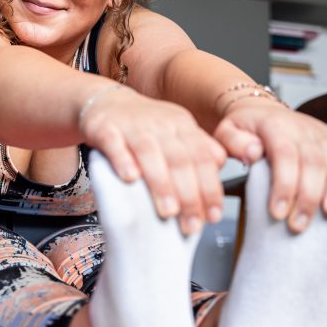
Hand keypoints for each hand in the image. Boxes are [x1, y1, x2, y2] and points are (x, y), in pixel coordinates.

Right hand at [80, 87, 226, 234]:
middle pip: (180, 158)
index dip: (211, 187)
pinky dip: (123, 160)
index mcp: (183, 126)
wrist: (106, 102)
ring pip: (150, 153)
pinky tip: (129, 179)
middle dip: (189, 195)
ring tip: (168, 212)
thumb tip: (220, 170)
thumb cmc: (144, 127)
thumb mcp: (177, 132)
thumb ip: (199, 151)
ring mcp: (132, 125)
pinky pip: (115, 144)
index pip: (204, 157)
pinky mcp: (105, 128)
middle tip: (191, 224)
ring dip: (161, 184)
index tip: (213, 215)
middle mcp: (161, 124)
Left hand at [212, 97, 326, 233]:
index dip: (284, 186)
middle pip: (312, 162)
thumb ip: (233, 142)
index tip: (278, 213)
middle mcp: (302, 127)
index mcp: (275, 125)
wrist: (262, 110)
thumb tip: (253, 153)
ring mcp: (320, 132)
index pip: (284, 156)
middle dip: (308, 197)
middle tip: (299, 225)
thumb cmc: (243, 128)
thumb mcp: (226, 131)